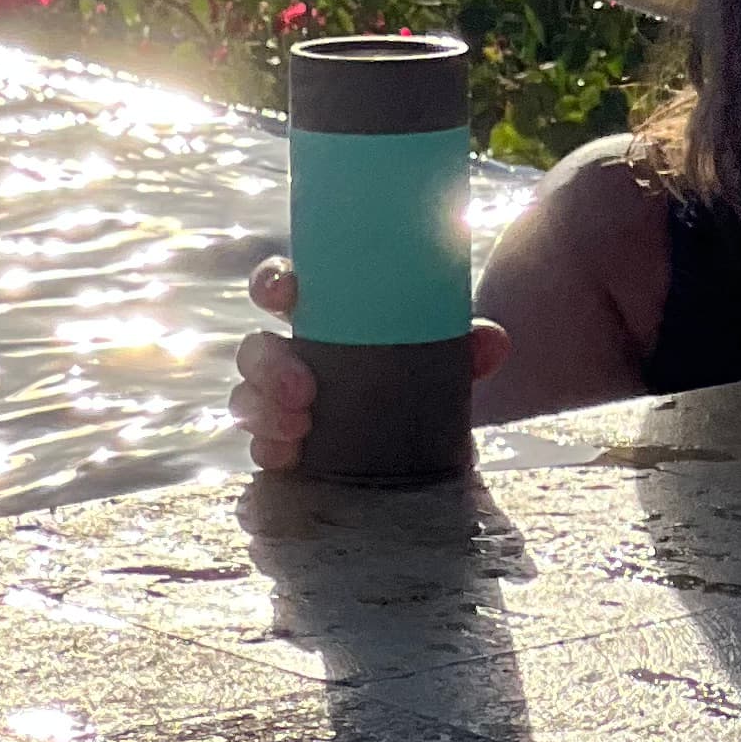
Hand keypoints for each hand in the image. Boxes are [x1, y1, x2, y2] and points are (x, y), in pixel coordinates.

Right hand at [227, 258, 511, 470]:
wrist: (425, 443)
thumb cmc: (420, 376)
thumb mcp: (445, 359)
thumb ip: (467, 347)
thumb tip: (493, 341)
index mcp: (323, 318)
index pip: (281, 286)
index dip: (272, 282)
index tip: (284, 293)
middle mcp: (293, 358)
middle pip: (255, 348)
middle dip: (267, 365)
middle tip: (304, 390)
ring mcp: (282, 406)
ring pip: (247, 399)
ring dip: (262, 411)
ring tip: (299, 430)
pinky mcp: (283, 449)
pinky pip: (258, 448)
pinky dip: (267, 451)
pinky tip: (288, 459)